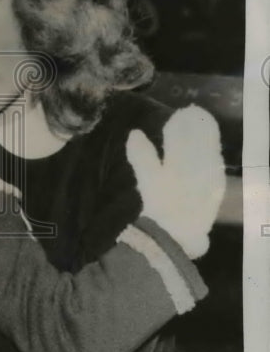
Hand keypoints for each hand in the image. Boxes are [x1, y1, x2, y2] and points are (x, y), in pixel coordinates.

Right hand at [126, 105, 224, 257]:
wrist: (174, 239)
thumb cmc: (156, 207)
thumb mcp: (146, 179)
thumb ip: (141, 154)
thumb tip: (135, 133)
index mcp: (184, 160)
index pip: (185, 134)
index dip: (183, 122)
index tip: (179, 112)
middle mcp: (201, 167)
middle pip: (201, 140)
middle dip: (196, 126)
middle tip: (190, 114)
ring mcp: (210, 180)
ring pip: (211, 152)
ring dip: (205, 138)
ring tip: (199, 130)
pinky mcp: (215, 192)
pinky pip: (216, 167)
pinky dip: (211, 155)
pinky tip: (208, 155)